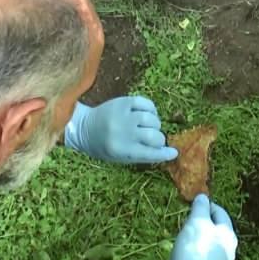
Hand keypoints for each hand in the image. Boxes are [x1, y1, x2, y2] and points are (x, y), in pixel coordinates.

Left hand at [63, 97, 177, 163]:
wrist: (84, 127)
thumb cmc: (104, 146)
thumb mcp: (120, 158)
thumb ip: (144, 155)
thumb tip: (171, 152)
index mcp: (121, 150)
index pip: (150, 153)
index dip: (165, 154)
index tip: (173, 152)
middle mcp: (122, 132)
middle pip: (154, 136)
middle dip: (159, 139)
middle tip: (155, 140)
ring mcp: (123, 115)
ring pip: (152, 119)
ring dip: (155, 125)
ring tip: (149, 127)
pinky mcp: (123, 101)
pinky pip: (147, 104)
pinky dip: (151, 110)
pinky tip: (147, 115)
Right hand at [162, 195, 237, 259]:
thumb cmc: (193, 248)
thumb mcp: (196, 221)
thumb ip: (201, 206)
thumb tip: (203, 197)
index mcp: (230, 235)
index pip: (220, 212)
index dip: (206, 205)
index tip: (192, 204)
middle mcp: (229, 249)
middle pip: (216, 226)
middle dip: (202, 220)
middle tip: (187, 218)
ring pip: (210, 239)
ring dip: (199, 233)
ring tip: (185, 233)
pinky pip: (205, 252)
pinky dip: (197, 246)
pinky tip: (186, 248)